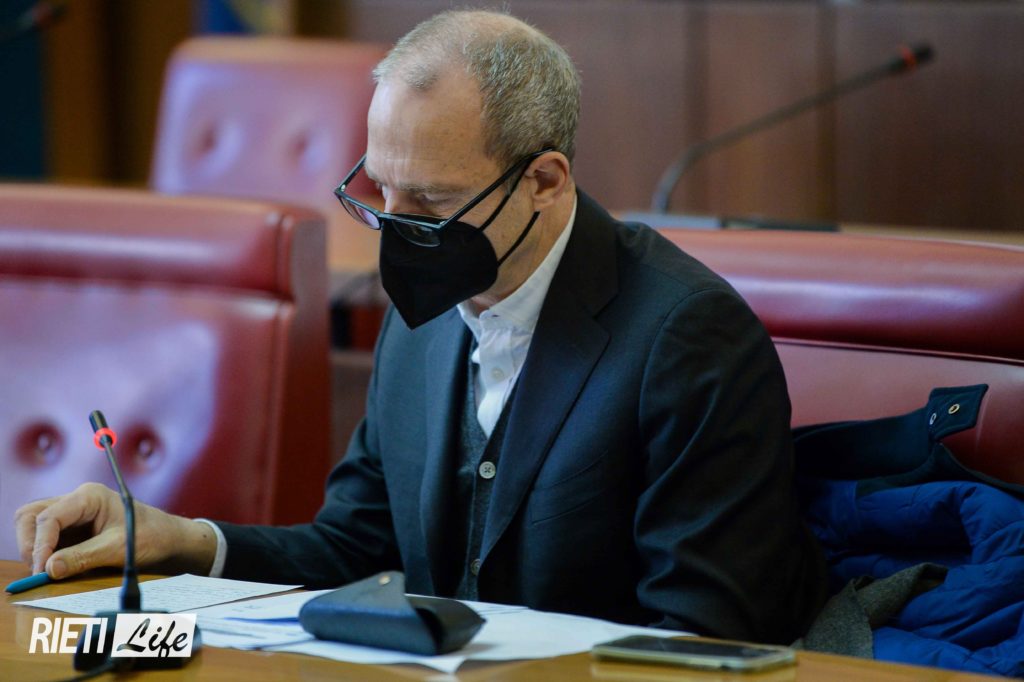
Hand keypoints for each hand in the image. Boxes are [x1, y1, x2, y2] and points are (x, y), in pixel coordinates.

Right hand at [15, 482, 217, 579]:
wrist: (170, 539)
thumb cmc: (152, 536)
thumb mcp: (118, 549)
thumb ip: (83, 557)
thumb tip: (49, 569)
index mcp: (89, 496)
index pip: (48, 517)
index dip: (40, 545)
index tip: (41, 570)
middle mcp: (76, 501)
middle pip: (31, 516)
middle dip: (29, 543)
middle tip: (38, 570)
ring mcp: (73, 515)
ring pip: (34, 526)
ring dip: (33, 548)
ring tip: (45, 571)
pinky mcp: (73, 531)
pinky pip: (47, 539)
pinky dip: (44, 554)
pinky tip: (55, 569)